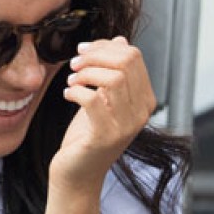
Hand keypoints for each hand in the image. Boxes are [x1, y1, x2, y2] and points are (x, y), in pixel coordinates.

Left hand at [52, 37, 155, 189]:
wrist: (77, 174)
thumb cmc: (87, 134)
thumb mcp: (102, 97)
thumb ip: (113, 71)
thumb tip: (121, 39)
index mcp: (145, 100)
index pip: (134, 56)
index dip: (105, 46)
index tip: (83, 51)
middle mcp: (142, 113)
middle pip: (126, 62)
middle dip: (95, 56)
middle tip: (74, 65)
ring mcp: (126, 126)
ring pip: (112, 79)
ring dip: (85, 73)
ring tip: (71, 81)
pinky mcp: (106, 137)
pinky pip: (93, 100)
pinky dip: (76, 91)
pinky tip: (67, 95)